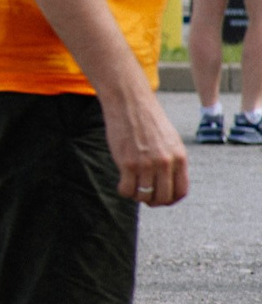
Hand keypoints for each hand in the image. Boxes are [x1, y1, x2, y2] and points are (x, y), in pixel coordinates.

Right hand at [101, 86, 189, 206]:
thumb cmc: (148, 119)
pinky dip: (124, 191)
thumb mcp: (169, 139)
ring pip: (143, 195)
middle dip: (153, 201)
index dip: (171, 200)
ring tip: (131, 187)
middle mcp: (165, 163)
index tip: (161, 199)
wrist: (129, 102)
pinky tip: (122, 183)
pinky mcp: (127, 163)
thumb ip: (172, 160)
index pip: (180, 191)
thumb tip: (167, 181)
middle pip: (162, 197)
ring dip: (137, 196)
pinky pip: (126, 189)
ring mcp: (146, 164)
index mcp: (179, 157)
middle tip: (144, 197)